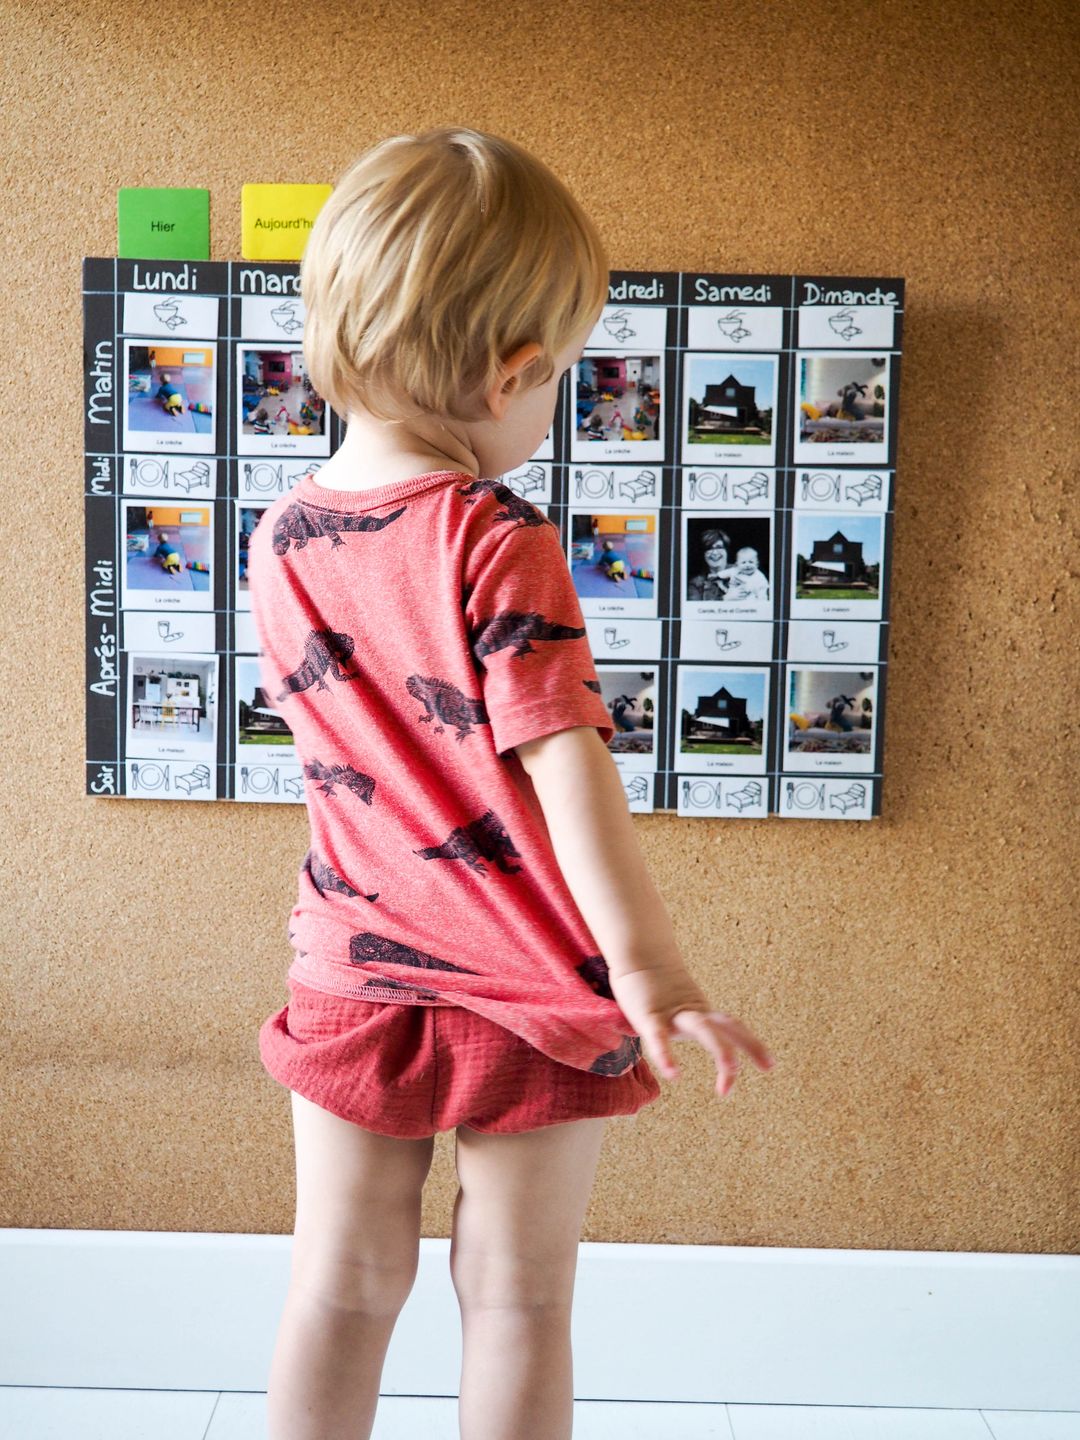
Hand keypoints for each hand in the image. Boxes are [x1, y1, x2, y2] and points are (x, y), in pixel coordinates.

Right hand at [609, 965, 775, 1097]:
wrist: (635, 954)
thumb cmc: (654, 984)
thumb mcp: (676, 1006)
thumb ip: (684, 1023)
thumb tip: (691, 1036)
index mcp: (699, 1012)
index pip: (732, 1027)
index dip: (752, 1044)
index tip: (770, 1066)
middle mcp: (691, 1012)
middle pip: (726, 1027)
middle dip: (749, 1045)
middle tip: (768, 1068)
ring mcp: (671, 1013)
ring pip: (703, 1029)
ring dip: (721, 1049)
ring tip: (732, 1071)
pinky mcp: (648, 1015)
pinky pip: (658, 1038)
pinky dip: (666, 1055)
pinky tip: (673, 1074)